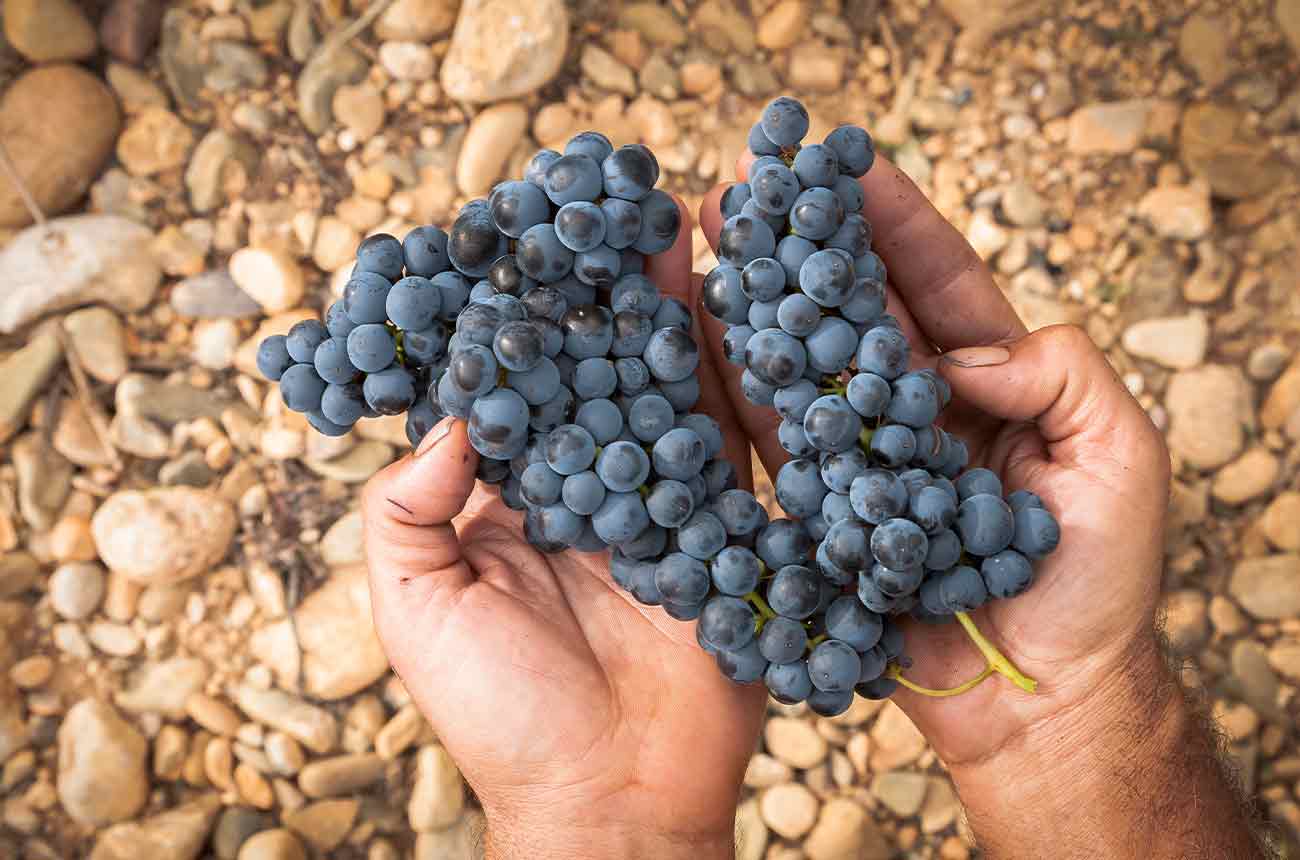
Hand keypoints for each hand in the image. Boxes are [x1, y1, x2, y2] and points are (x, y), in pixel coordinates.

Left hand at [362, 204, 764, 859]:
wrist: (614, 796)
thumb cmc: (499, 713)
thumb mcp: (417, 609)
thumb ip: (408, 506)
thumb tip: (451, 413)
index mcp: (505, 498)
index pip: (510, 387)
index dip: (513, 315)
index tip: (519, 239)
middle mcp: (583, 486)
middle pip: (595, 367)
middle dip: (603, 291)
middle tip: (613, 202)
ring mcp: (660, 500)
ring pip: (666, 386)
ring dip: (674, 310)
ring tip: (680, 223)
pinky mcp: (726, 525)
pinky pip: (733, 440)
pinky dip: (738, 375)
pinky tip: (744, 306)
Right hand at [699, 152, 1171, 769]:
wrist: (1041, 696)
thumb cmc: (1097, 583)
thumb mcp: (1121, 460)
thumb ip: (1063, 378)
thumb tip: (954, 357)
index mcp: (995, 384)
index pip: (938, 283)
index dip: (895, 220)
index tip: (847, 160)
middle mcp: (920, 410)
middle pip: (856, 308)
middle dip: (808, 242)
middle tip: (755, 180)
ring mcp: (868, 457)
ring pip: (806, 364)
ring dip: (760, 298)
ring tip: (711, 233)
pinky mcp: (825, 511)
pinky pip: (777, 441)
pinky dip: (740, 388)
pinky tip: (702, 332)